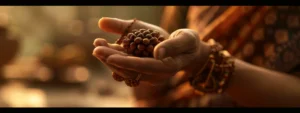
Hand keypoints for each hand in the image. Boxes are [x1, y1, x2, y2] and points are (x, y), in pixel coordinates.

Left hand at [93, 17, 210, 105]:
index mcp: (166, 68)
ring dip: (110, 58)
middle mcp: (155, 74)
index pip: (144, 66)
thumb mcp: (185, 39)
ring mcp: (148, 73)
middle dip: (112, 60)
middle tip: (97, 49)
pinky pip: (126, 65)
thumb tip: (157, 52)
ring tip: (97, 45)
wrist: (188, 51)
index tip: (110, 57)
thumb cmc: (189, 43)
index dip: (126, 63)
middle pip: (130, 70)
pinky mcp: (142, 69)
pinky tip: (103, 46)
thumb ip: (172, 45)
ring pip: (125, 69)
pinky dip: (114, 56)